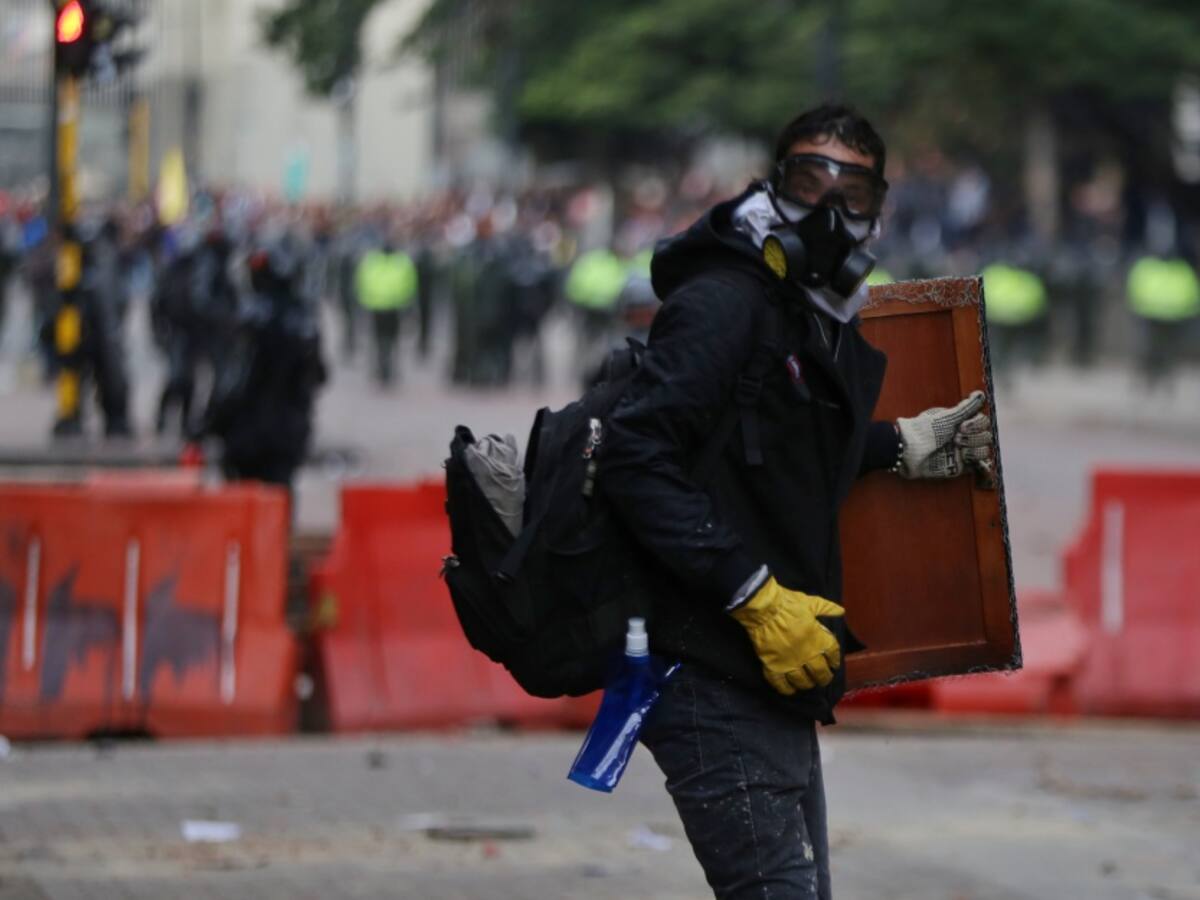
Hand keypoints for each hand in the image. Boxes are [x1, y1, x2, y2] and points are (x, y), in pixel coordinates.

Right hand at [730, 577, 844, 694]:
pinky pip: (781, 684)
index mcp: (819, 639)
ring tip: (807, 684)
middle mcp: (807, 655)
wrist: (764, 609)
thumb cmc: (788, 604)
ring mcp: (790, 663)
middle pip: (820, 672)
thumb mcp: (810, 603)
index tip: (833, 663)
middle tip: (823, 679)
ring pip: (802, 681)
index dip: (835, 660)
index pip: (833, 654)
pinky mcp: (774, 666)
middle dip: (824, 677)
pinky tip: (790, 690)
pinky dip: (786, 689)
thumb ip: (826, 608)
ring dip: (807, 684)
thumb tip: (841, 611)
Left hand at [895, 390, 992, 479]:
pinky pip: (978, 466)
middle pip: (986, 436)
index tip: (962, 426)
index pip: (983, 422)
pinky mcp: (960, 466)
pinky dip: (979, 464)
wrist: (909, 451)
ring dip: (972, 450)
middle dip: (973, 437)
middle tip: (956, 439)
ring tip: (956, 449)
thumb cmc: (923, 431)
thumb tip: (980, 394)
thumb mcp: (946, 417)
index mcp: (960, 422)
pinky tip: (971, 459)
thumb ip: (966, 408)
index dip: (977, 424)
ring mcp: (963, 452)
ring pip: (983, 451)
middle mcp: (964, 436)